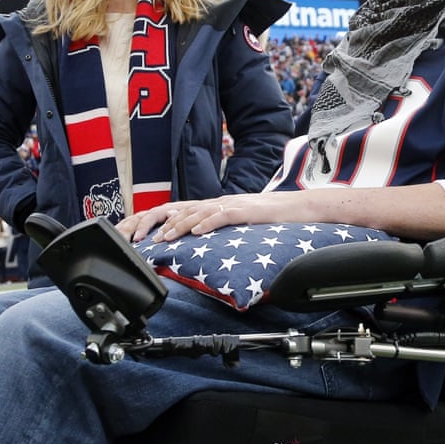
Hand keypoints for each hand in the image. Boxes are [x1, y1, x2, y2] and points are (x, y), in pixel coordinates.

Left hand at [119, 193, 310, 243]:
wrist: (297, 208)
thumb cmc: (269, 218)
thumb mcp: (238, 223)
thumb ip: (219, 228)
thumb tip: (198, 240)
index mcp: (216, 206)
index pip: (183, 211)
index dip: (163, 221)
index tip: (147, 234)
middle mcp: (220, 203)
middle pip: (185, 211)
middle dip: (164, 225)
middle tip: (148, 239)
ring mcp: (232, 205)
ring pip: (199, 213)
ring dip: (180, 226)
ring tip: (165, 237)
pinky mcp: (246, 211)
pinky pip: (223, 216)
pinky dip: (208, 224)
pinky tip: (197, 232)